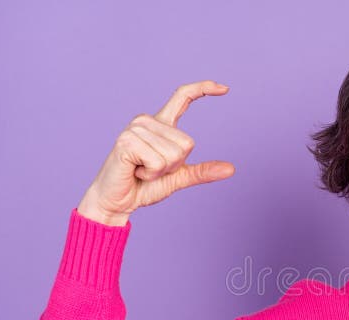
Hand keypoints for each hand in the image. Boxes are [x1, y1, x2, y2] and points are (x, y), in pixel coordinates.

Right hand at [77, 80, 234, 225]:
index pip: (183, 97)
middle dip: (175, 166)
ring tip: (141, 170)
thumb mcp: (179, 177)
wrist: (118, 202)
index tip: (226, 89)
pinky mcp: (126, 141)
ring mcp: (135, 128)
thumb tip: (231, 169)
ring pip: (174, 154)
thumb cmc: (144, 187)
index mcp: (161, 125)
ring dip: (161, 171)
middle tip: (151, 169)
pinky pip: (158, 162)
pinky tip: (135, 171)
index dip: (203, 89)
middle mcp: (147, 121)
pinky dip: (150, 174)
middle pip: (187, 144)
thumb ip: (202, 171)